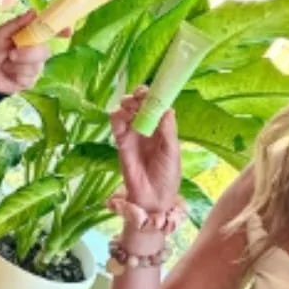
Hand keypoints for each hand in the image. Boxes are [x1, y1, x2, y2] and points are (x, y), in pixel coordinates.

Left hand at [0, 10, 54, 94]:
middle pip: (45, 51)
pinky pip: (29, 78)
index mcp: (31, 36)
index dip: (61, 31)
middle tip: (11, 53)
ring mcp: (34, 66)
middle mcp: (36, 51)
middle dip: (28, 53)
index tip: (67, 31)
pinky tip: (8, 73)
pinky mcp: (29, 81)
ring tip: (5, 63)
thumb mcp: (0, 33)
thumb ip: (17, 24)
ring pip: (36, 66)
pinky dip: (16, 75)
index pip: (51, 32)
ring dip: (17, 65)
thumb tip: (34, 12)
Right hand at [109, 86, 182, 215]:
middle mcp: (148, 127)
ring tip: (131, 108)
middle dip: (138, 97)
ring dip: (127, 104)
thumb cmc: (168, 175)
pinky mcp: (121, 142)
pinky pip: (116, 125)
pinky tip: (121, 116)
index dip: (153, 95)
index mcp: (163, 127)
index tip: (151, 91)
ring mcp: (134, 133)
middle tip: (138, 98)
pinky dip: (116, 116)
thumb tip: (167, 108)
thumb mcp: (172, 151)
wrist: (153, 197)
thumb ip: (168, 129)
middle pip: (140, 104)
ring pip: (127, 111)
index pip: (157, 105)